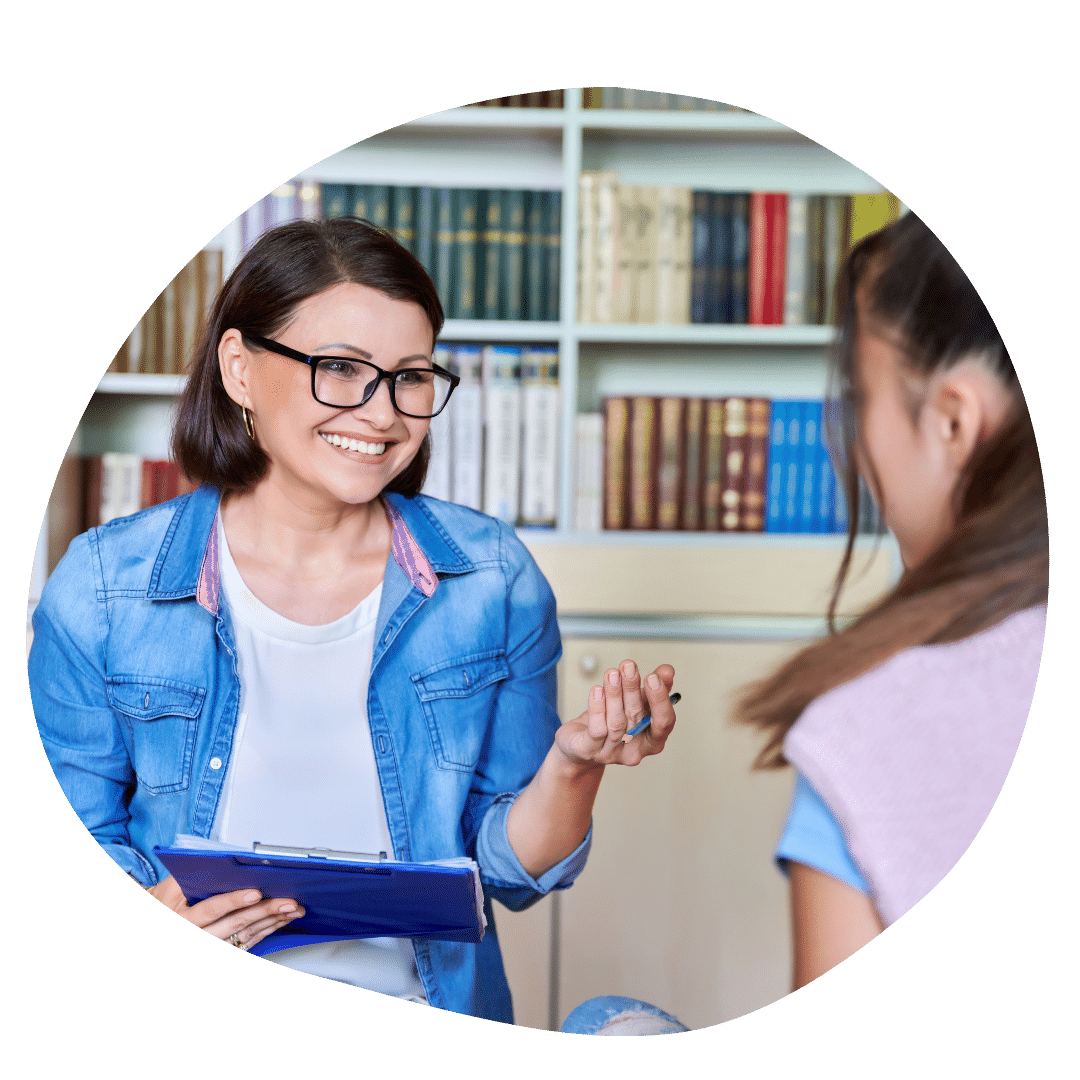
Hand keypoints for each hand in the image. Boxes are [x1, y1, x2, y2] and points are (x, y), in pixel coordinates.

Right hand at [146, 875, 304, 950]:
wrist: (159, 924)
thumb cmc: (163, 903)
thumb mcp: (169, 888)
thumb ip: (193, 876)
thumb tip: (220, 861)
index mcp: (183, 919)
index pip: (211, 909)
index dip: (234, 901)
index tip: (256, 892)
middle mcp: (198, 936)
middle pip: (236, 925)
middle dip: (265, 912)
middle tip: (288, 902)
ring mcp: (212, 946)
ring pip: (246, 935)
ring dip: (272, 922)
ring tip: (293, 909)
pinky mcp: (222, 950)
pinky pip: (248, 942)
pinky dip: (266, 930)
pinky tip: (281, 921)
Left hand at [555, 661, 676, 768]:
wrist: (581, 742)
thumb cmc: (613, 720)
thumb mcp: (635, 702)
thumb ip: (653, 687)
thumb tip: (667, 670)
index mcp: (653, 739)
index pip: (664, 722)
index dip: (660, 700)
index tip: (653, 676)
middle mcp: (635, 750)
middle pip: (637, 719)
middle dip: (632, 689)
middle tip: (629, 666)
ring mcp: (612, 753)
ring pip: (616, 723)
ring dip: (614, 694)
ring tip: (611, 673)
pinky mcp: (590, 751)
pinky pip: (597, 730)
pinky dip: (597, 708)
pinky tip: (597, 690)